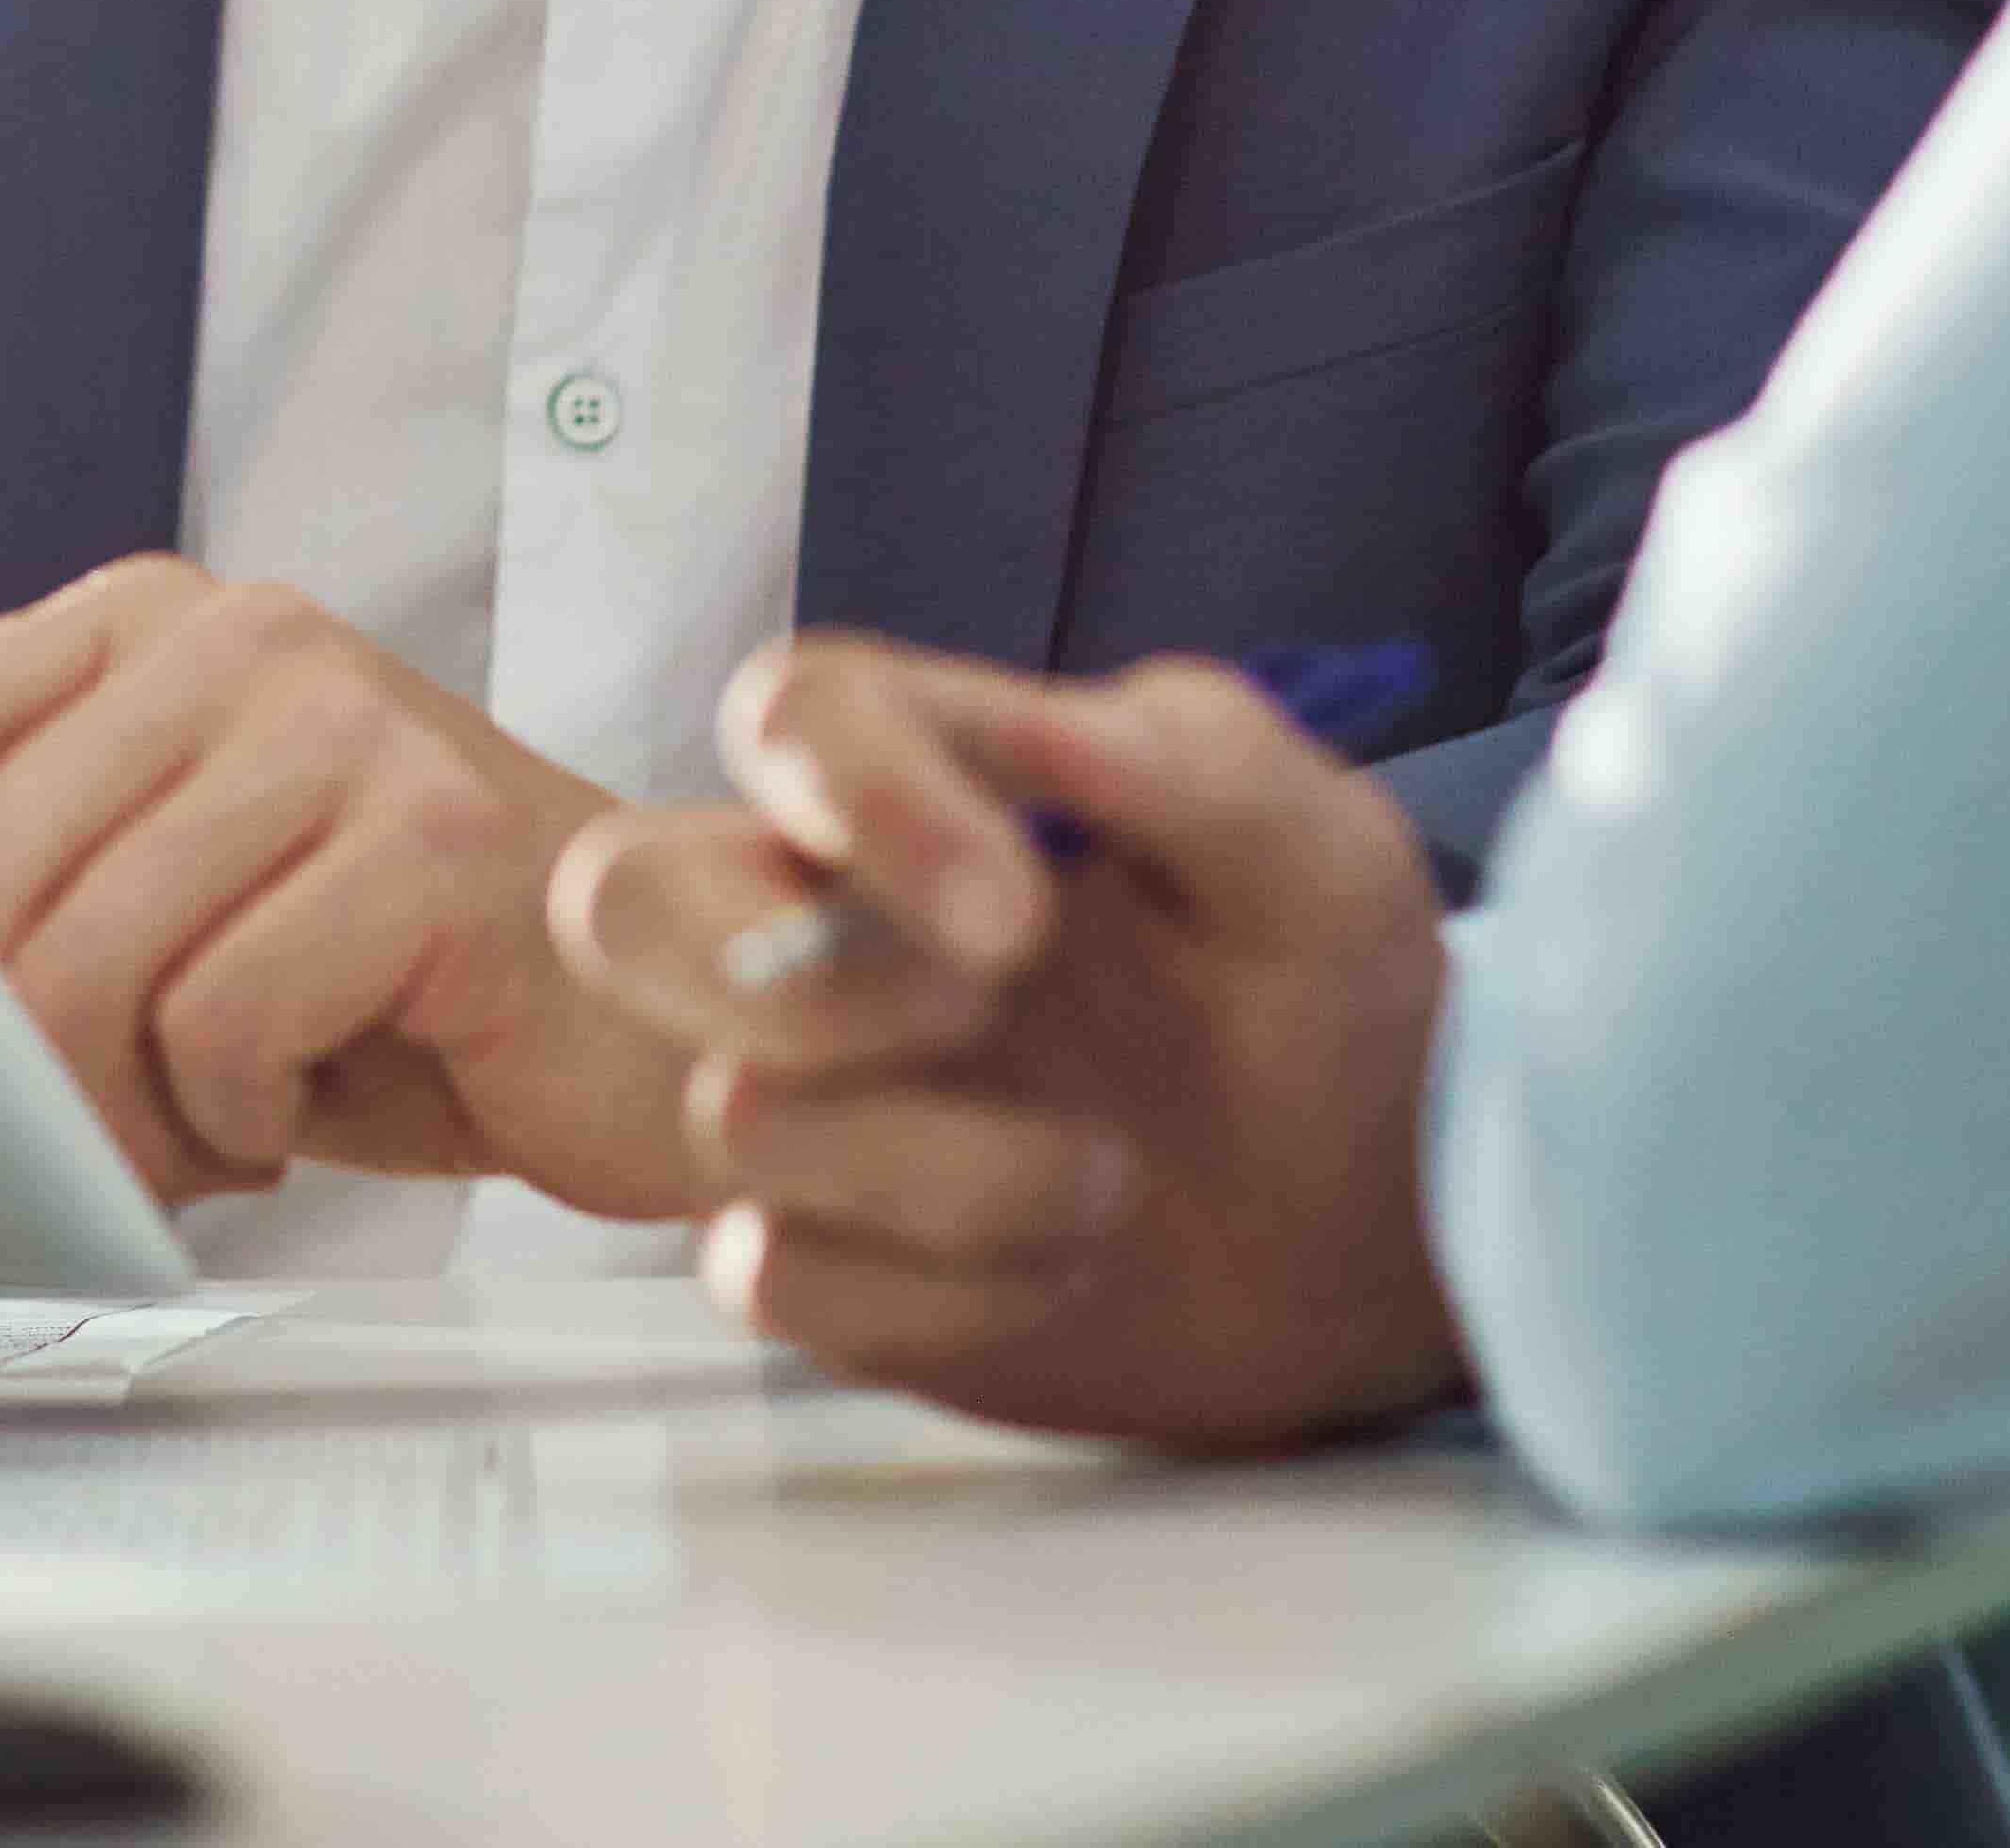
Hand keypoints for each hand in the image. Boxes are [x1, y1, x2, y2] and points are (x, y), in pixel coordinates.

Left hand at [0, 559, 681, 1214]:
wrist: (650, 1010)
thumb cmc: (390, 980)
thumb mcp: (166, 893)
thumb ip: (6, 870)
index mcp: (147, 621)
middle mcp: (242, 637)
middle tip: (59, 1143)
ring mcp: (345, 723)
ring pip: (86, 960)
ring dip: (117, 1110)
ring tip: (197, 1132)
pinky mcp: (430, 839)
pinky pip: (223, 1021)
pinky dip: (242, 1113)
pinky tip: (307, 1106)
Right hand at [551, 634, 1466, 1449]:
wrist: (1386, 1232)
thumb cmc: (1338, 999)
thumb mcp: (1316, 851)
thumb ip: (1184, 758)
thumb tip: (1030, 719)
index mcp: (945, 784)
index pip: (798, 715)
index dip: (861, 800)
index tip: (1015, 918)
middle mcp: (836, 926)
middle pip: (623, 899)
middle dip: (780, 981)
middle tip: (983, 1018)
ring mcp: (818, 1097)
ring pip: (729, 1116)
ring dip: (950, 1169)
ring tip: (1114, 1179)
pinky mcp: (826, 1258)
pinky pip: (771, 1276)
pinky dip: (938, 1293)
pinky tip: (1061, 1271)